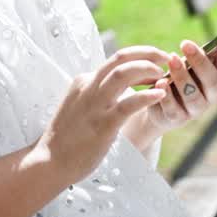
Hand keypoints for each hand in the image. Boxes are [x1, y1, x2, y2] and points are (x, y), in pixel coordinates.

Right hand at [33, 46, 170, 183]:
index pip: (116, 60)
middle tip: (167, 58)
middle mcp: (89, 87)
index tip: (156, 63)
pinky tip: (161, 95)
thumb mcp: (79, 106)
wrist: (49, 162)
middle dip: (148, 53)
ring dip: (148, 69)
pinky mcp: (104, 124)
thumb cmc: (66, 138)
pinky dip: (148, 96)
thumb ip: (95, 95)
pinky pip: (129, 104)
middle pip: (121, 57)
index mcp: (84, 81)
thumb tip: (115, 91)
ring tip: (164, 76)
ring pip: (124, 73)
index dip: (140, 57)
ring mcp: (96, 105)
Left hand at [140, 24, 216, 135]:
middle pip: (212, 82)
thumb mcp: (199, 61)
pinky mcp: (176, 118)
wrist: (162, 105)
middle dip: (200, 62)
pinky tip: (160, 82)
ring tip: (172, 59)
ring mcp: (195, 110)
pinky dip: (167, 95)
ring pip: (193, 96)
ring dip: (182, 76)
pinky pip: (174, 109)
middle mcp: (210, 97)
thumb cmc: (186, 77)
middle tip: (185, 43)